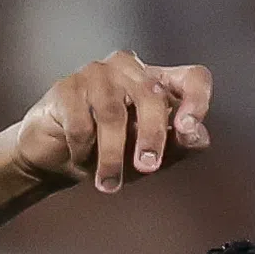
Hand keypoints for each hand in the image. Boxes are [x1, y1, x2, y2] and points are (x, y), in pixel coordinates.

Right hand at [10, 52, 212, 197]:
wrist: (56, 157)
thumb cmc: (107, 150)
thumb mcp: (150, 155)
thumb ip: (178, 146)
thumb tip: (199, 138)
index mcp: (158, 82)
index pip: (192, 78)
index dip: (196, 101)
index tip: (187, 130)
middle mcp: (130, 69)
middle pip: (152, 95)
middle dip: (151, 136)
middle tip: (147, 168)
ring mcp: (97, 74)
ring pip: (113, 113)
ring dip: (111, 155)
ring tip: (108, 184)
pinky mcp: (67, 87)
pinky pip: (81, 122)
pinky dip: (82, 150)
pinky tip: (80, 159)